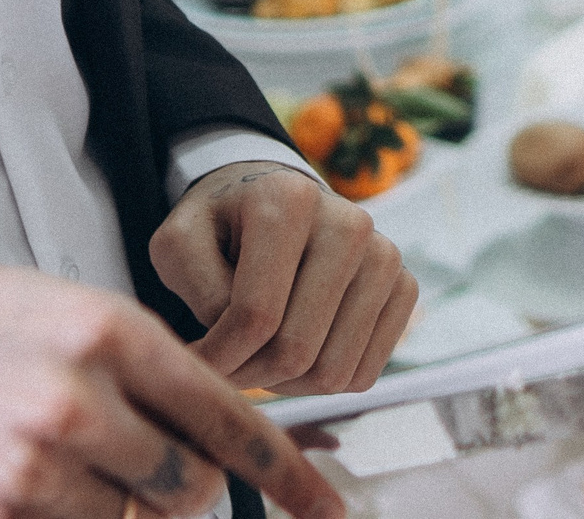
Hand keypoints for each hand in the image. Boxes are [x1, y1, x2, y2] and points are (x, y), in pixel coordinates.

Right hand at [0, 265, 340, 518]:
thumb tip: (217, 431)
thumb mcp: (70, 309)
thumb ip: (148, 367)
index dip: (284, 471)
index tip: (323, 504)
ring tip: (82, 468)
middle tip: (156, 468)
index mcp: (112, 335)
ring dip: (125, 511)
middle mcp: (79, 400)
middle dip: (188, 488)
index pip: (227, 419)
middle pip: (189, 487)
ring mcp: (32, 466)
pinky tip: (43, 489)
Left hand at [151, 160, 416, 394]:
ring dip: (285, 384)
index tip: (193, 362)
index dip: (217, 358)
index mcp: (290, 201)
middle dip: (249, 376)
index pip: (255, 314)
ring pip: (333, 371)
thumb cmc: (221, 229)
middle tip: (224, 367)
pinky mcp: (404, 286)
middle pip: (297, 349)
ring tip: (258, 356)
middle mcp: (351, 222)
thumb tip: (234, 350)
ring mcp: (385, 255)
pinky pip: (364, 373)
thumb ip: (196, 291)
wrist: (276, 206)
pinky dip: (323, 381)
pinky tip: (297, 349)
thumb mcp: (179, 245)